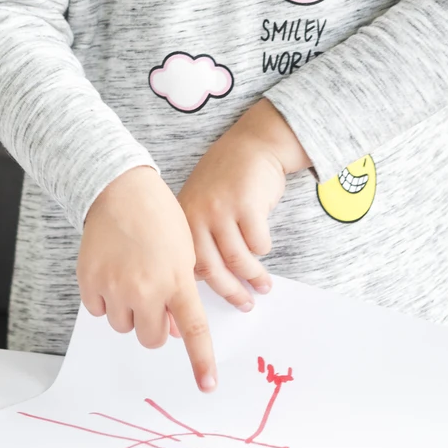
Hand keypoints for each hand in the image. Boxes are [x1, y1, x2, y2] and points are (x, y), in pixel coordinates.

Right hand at [77, 166, 216, 391]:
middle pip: (152, 337)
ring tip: (131, 275)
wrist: (119, 189)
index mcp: (176, 280)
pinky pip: (98, 311)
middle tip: (153, 297)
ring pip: (124, 326)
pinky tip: (111, 271)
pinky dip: (104, 299)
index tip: (208, 386)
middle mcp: (145, 288)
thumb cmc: (158, 218)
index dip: (201, 361)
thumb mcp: (182, 253)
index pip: (194, 330)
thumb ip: (180, 294)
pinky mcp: (90, 281)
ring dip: (128, 311)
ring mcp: (115, 286)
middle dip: (154, 324)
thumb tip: (174, 331)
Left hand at [177, 100, 309, 310]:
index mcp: (182, 218)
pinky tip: (265, 248)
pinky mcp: (247, 205)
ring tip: (263, 286)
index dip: (202, 289)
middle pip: (211, 269)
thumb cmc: (227, 179)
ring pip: (238, 259)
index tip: (214, 302)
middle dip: (231, 291)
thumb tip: (206, 283)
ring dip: (254, 277)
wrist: (253, 144)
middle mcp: (197, 214)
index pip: (186, 265)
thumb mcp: (201, 203)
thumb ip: (199, 237)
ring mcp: (221, 209)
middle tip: (245, 303)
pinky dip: (263, 249)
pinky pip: (258, 243)